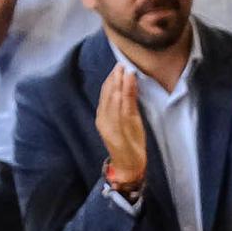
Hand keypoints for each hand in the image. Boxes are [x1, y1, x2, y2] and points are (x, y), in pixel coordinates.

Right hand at [94, 63, 147, 185]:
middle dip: (114, 78)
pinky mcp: (118, 130)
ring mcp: (110, 125)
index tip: (117, 68)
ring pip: (113, 99)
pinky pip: (122, 108)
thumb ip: (126, 107)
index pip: (105, 94)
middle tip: (120, 64)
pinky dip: (125, 93)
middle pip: (107, 94)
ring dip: (118, 83)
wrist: (128, 166)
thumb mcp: (128, 123)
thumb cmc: (129, 144)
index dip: (110, 80)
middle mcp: (103, 119)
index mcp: (102, 117)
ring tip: (124, 70)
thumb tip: (128, 89)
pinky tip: (127, 83)